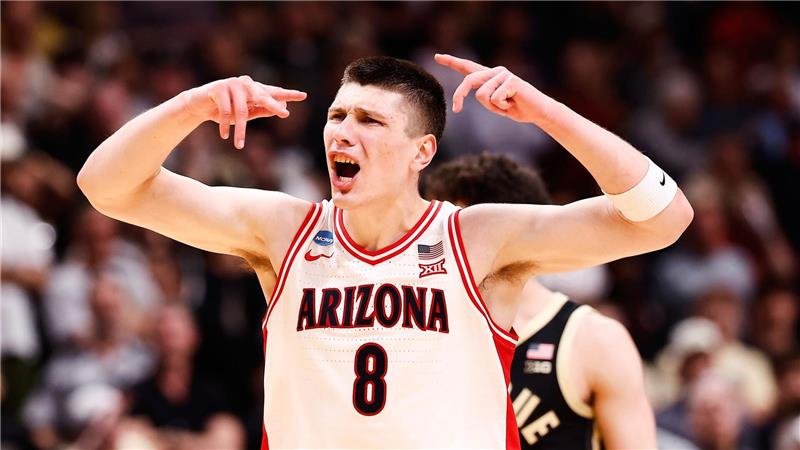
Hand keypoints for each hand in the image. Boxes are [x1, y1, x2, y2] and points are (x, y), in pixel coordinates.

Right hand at [182, 76, 306, 148]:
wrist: (198, 105)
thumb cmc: (224, 110)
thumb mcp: (245, 113)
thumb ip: (262, 110)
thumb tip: (283, 110)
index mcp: (254, 90)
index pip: (273, 92)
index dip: (288, 94)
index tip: (303, 96)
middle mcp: (246, 84)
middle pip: (263, 96)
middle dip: (274, 106)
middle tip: (285, 113)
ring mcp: (232, 83)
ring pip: (242, 110)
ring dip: (240, 130)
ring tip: (238, 145)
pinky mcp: (218, 87)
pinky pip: (226, 110)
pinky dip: (225, 125)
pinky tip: (224, 135)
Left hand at [434, 53, 552, 123]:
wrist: (538, 112)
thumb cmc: (516, 108)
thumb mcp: (495, 104)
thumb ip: (484, 96)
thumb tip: (475, 92)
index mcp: (489, 77)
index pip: (467, 67)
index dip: (452, 61)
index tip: (437, 57)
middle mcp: (495, 72)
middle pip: (469, 80)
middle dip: (459, 96)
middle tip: (456, 109)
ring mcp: (503, 74)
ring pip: (482, 95)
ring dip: (493, 107)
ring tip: (506, 105)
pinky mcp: (511, 80)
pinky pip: (495, 99)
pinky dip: (502, 108)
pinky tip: (513, 103)